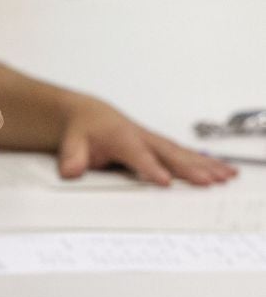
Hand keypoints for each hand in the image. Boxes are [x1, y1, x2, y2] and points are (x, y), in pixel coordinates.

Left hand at [57, 96, 237, 185]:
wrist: (87, 115)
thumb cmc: (83, 129)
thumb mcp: (70, 143)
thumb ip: (71, 158)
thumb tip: (71, 171)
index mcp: (121, 136)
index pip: (138, 155)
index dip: (151, 168)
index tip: (165, 181)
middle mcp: (142, 137)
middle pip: (169, 154)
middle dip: (189, 168)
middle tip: (209, 181)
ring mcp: (154, 141)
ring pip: (182, 153)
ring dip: (205, 165)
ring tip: (226, 176)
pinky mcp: (160, 146)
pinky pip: (185, 154)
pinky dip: (204, 162)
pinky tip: (222, 170)